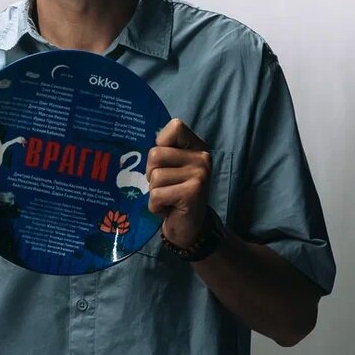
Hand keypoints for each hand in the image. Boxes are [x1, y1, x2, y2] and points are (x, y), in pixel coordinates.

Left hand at [147, 118, 210, 248]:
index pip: (176, 126)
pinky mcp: (192, 193)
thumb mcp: (173, 167)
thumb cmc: (175, 193)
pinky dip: (156, 206)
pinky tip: (169, 209)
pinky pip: (157, 195)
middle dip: (152, 173)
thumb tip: (151, 138)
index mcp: (198, 147)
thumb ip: (166, 151)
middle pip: (156, 154)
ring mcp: (200, 175)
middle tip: (166, 187)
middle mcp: (203, 157)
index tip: (166, 162)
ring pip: (155, 176)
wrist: (189, 228)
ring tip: (168, 198)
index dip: (161, 144)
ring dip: (154, 192)